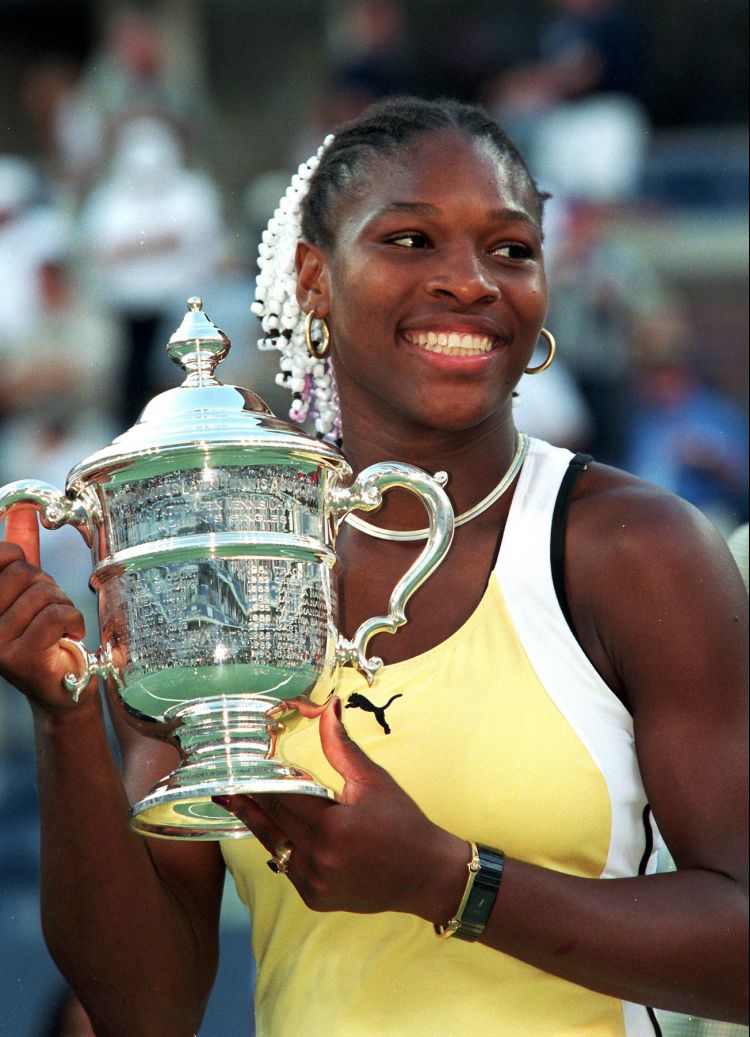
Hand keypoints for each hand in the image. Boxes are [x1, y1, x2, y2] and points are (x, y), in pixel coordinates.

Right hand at [0, 508, 88, 709]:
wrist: (62, 690)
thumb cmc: (45, 638)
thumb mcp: (29, 592)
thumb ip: (21, 558)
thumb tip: (21, 513)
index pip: (2, 554)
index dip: (24, 558)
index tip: (30, 579)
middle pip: (25, 572)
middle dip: (48, 586)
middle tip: (50, 610)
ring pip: (43, 594)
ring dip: (63, 606)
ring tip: (59, 627)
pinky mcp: (20, 658)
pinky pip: (56, 615)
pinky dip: (73, 620)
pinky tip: (69, 636)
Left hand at [214, 697, 467, 921]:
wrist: (426, 875)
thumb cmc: (403, 823)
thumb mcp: (373, 781)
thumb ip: (341, 747)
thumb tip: (328, 708)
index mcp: (331, 829)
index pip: (284, 799)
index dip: (261, 783)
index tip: (239, 770)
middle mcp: (317, 860)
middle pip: (272, 823)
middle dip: (248, 802)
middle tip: (221, 787)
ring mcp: (314, 884)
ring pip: (274, 846)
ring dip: (257, 824)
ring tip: (232, 803)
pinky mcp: (314, 898)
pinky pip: (287, 866)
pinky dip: (280, 846)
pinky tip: (269, 829)